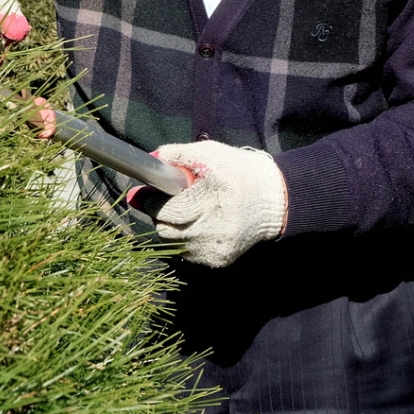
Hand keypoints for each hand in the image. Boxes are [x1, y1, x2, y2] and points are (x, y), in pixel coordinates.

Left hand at [134, 140, 286, 267]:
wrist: (273, 200)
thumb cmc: (237, 171)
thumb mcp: (210, 153)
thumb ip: (178, 154)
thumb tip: (150, 159)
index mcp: (217, 193)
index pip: (171, 208)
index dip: (151, 201)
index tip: (141, 194)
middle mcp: (218, 223)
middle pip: (167, 228)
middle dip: (156, 214)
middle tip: (157, 201)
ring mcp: (218, 245)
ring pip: (174, 242)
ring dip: (169, 227)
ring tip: (180, 210)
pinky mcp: (220, 259)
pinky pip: (187, 252)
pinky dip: (184, 238)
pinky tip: (196, 223)